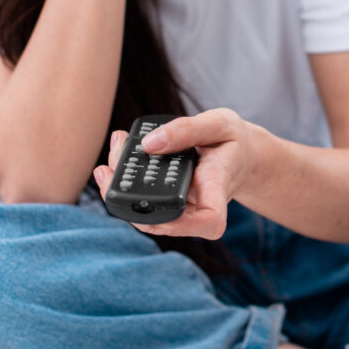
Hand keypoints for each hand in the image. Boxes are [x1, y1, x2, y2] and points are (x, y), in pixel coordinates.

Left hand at [93, 109, 259, 239]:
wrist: (242, 155)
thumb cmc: (233, 141)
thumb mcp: (220, 123)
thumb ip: (187, 129)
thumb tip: (149, 144)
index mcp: (217, 188)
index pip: (210, 221)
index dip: (184, 225)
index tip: (158, 207)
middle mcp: (198, 206)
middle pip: (164, 221)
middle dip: (128, 202)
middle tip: (107, 169)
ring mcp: (182, 208)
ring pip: (147, 212)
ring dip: (120, 186)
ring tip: (115, 147)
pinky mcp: (170, 201)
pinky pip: (145, 199)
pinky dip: (126, 177)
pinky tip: (119, 150)